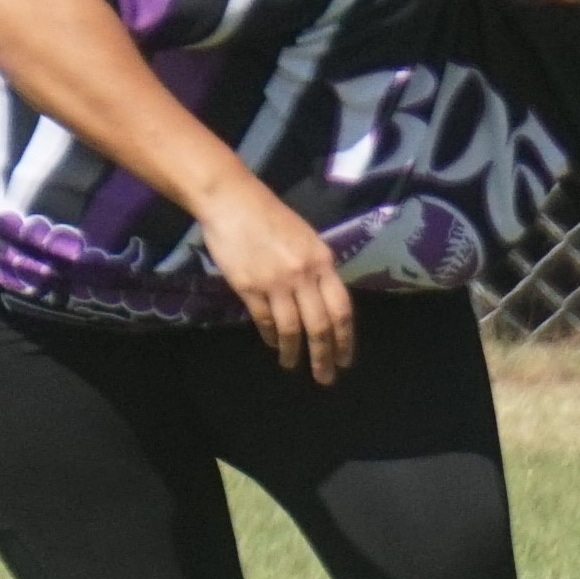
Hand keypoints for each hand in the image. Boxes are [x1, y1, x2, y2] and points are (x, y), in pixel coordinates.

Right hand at [198, 179, 352, 383]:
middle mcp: (303, 274)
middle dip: (324, 356)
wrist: (233, 201)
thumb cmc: (270, 217)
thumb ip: (316, 269)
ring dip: (293, 352)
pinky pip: (264, 320)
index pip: (341, 309)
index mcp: (323, 261)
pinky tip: (272, 344)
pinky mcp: (249, 286)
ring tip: (293, 365)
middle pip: (320, 326)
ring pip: (291, 329)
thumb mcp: (305, 238)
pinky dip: (269, 336)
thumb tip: (323, 302)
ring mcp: (276, 282)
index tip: (346, 360)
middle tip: (325, 377)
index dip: (346, 339)